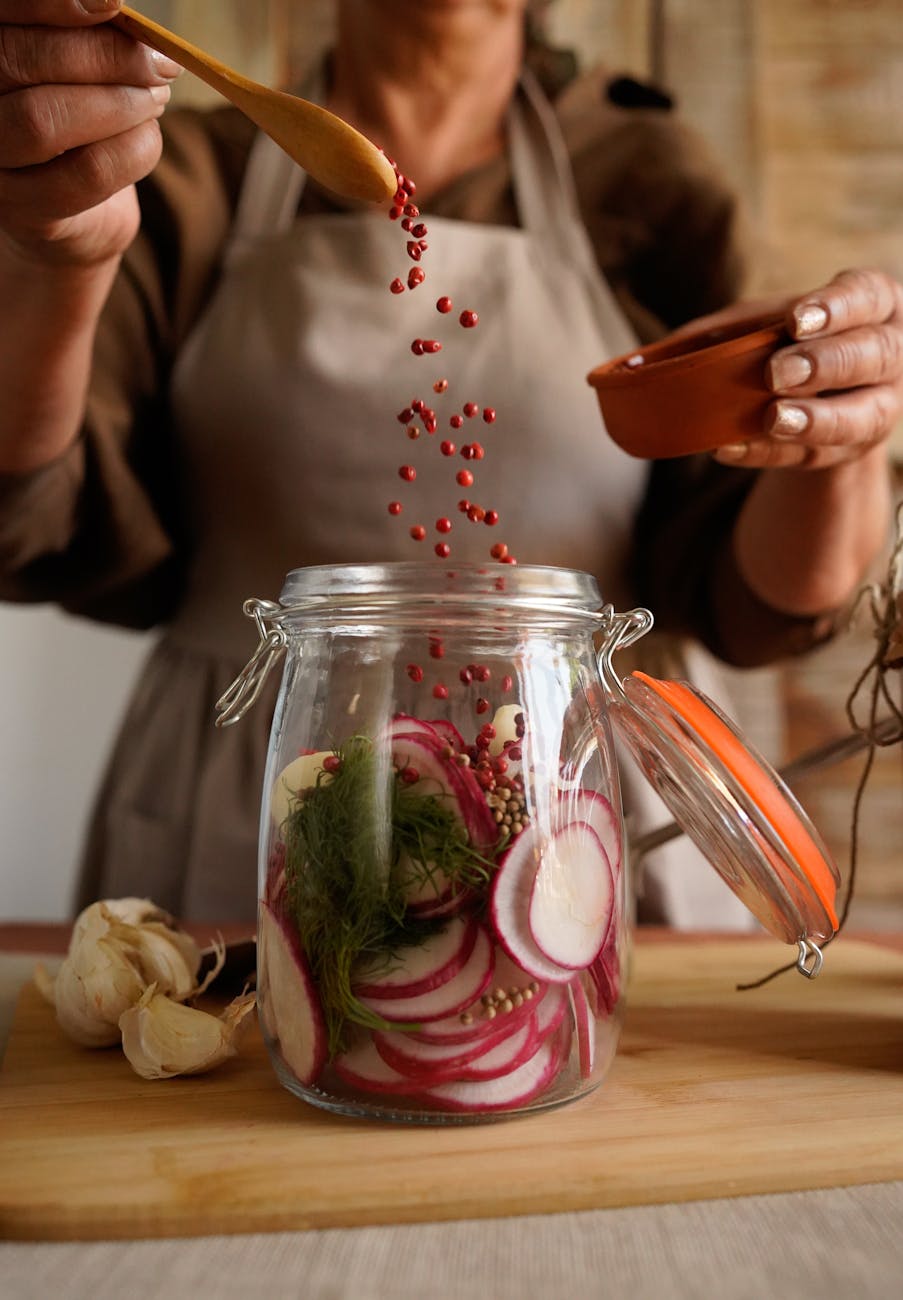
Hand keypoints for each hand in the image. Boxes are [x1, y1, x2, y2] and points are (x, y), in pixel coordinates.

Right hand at [0, 0, 180, 268]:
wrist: (75, 210)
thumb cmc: (77, 120)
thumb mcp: (78, 68)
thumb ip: (86, 38)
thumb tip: (116, 8)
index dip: (49, 4)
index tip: (114, 5)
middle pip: (19, 61)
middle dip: (104, 56)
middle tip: (160, 63)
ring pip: (44, 119)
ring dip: (118, 104)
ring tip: (157, 97)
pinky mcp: (25, 209)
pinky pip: (85, 173)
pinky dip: (133, 150)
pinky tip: (148, 137)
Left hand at [714, 268, 902, 467]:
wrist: (821, 398)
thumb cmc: (792, 343)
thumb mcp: (769, 322)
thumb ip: (731, 327)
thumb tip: (660, 353)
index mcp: (876, 306)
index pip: (867, 297)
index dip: (836, 308)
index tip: (795, 321)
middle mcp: (891, 356)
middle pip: (872, 356)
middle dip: (824, 363)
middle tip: (775, 373)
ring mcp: (879, 408)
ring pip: (860, 417)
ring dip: (814, 419)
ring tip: (773, 419)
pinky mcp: (849, 451)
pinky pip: (813, 456)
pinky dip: (768, 453)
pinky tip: (729, 448)